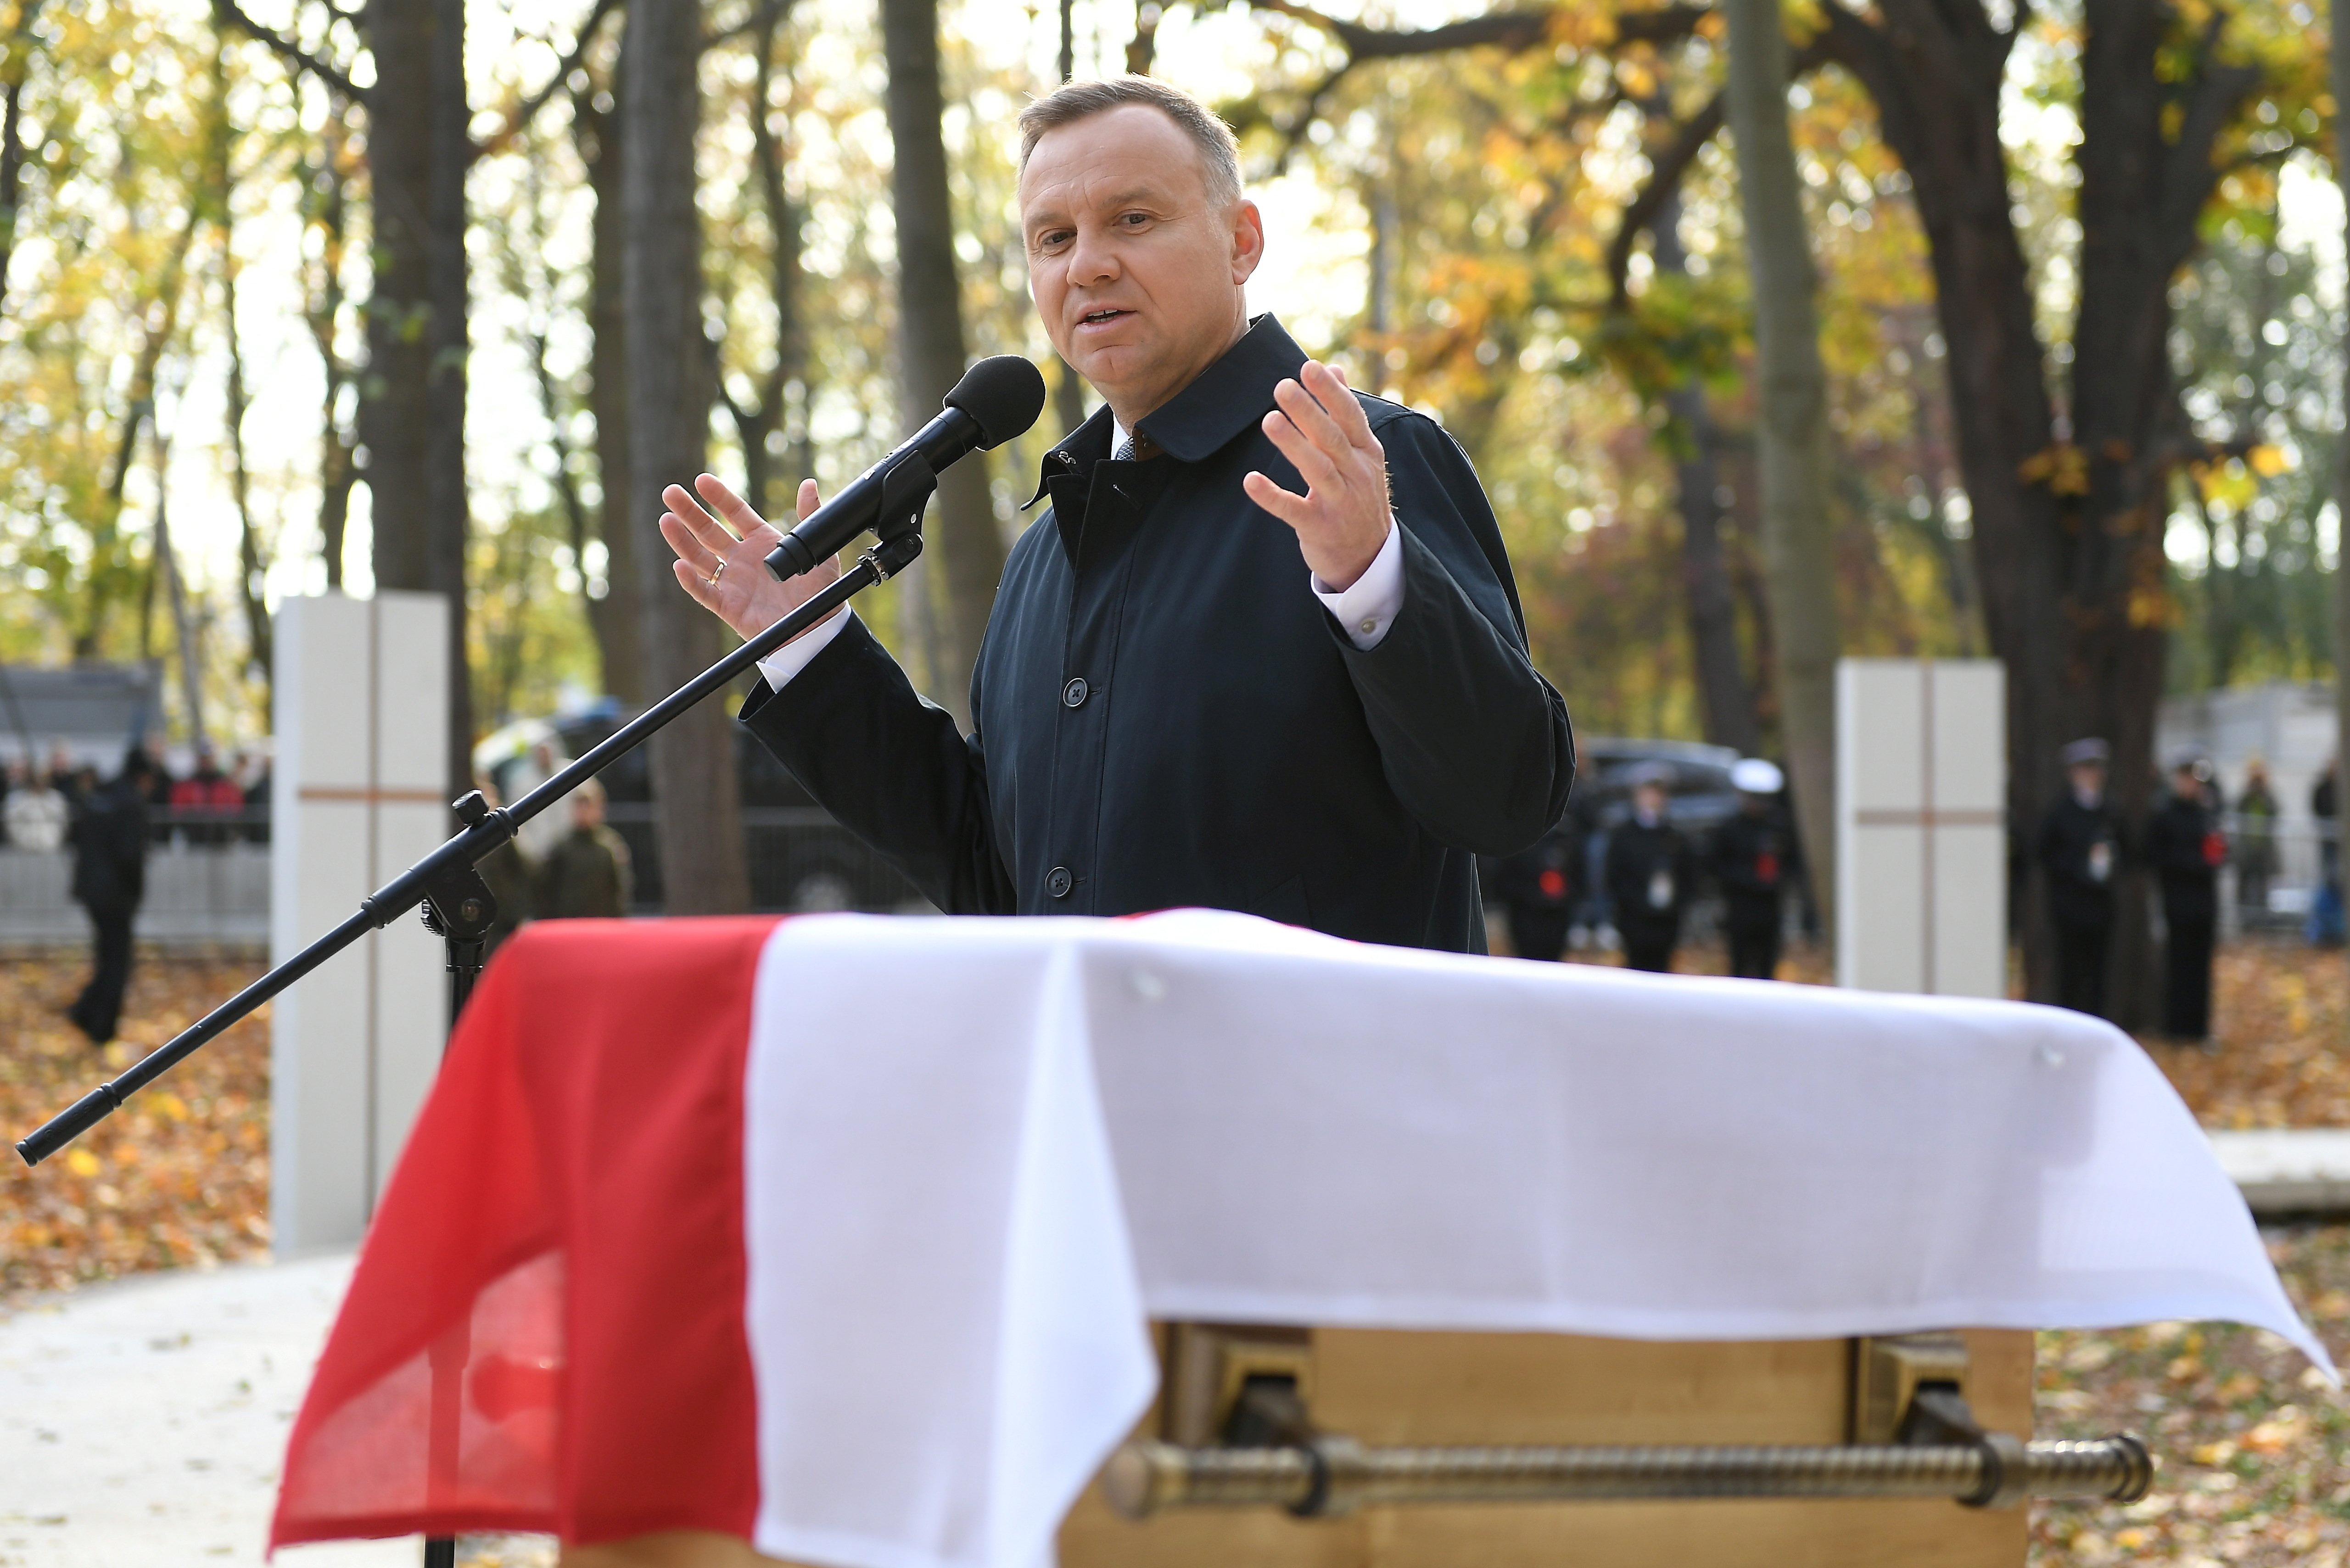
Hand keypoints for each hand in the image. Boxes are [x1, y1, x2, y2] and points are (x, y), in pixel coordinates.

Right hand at [660, 474, 840, 643]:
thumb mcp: (818, 550)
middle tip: (670, 493)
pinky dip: (690, 581)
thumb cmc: (820, 592)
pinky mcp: (729, 607)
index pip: (735, 513)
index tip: (702, 480)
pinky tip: (679, 565)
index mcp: (763, 542)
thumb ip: (811, 517)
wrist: (818, 630)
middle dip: (689, 512)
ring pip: (700, 558)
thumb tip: (808, 484)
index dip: (719, 497)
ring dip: (682, 540)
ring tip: (666, 520)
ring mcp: (734, 583)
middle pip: (709, 531)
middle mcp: (744, 560)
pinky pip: (704, 592)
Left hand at [1243, 359, 1391, 590]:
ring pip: (1318, 469)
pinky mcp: (1319, 528)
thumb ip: (1345, 413)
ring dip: (1293, 445)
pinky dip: (1272, 496)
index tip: (1309, 367)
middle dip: (1309, 411)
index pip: (1350, 416)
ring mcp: (1339, 503)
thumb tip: (1334, 369)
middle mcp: (1356, 475)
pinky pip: (1294, 510)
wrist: (1369, 557)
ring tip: (1269, 420)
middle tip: (1282, 386)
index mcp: (1366, 453)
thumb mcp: (1361, 455)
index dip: (1330, 392)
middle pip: (1332, 438)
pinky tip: (1251, 481)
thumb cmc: (1358, 496)